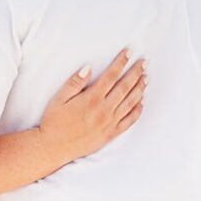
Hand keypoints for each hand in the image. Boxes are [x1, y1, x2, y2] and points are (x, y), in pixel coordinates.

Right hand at [38, 49, 146, 166]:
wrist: (54, 147)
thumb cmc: (54, 122)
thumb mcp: (59, 99)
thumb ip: (75, 83)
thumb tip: (89, 68)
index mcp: (91, 99)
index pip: (111, 76)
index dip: (121, 62)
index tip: (129, 52)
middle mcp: (104, 110)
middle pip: (125, 87)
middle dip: (136, 73)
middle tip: (144, 63)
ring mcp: (109, 123)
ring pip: (130, 102)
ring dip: (139, 89)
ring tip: (146, 78)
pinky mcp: (110, 134)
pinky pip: (129, 121)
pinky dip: (137, 111)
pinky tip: (141, 103)